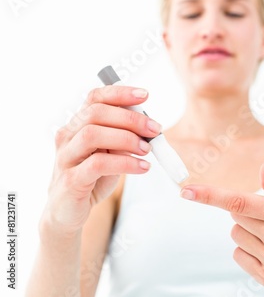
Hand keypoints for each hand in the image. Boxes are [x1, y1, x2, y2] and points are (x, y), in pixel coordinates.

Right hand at [43, 85, 160, 234]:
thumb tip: (149, 126)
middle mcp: (68, 136)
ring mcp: (66, 157)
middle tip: (154, 129)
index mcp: (78, 125)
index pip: (94, 98)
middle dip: (130, 118)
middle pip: (96, 113)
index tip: (144, 95)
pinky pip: (97, 164)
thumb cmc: (92, 178)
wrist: (67, 212)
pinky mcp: (70, 179)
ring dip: (126, 139)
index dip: (120, 93)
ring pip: (92, 134)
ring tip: (147, 149)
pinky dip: (125, 163)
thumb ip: (123, 138)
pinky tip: (142, 167)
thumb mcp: (111, 153)